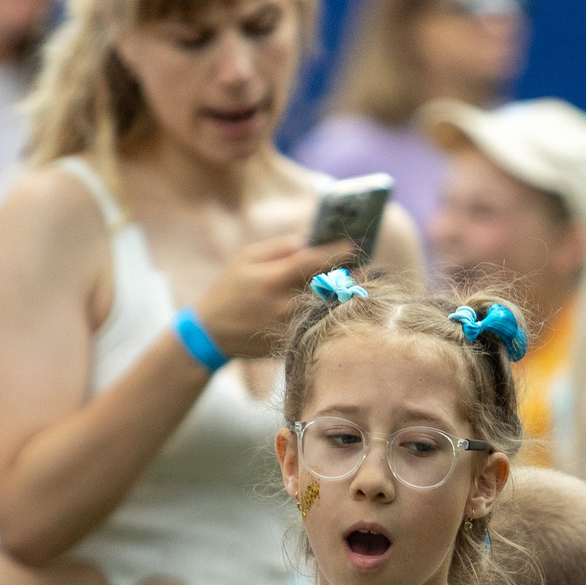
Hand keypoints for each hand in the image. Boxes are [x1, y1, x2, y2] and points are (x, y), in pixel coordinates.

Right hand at [188, 235, 359, 358]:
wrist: (210, 333)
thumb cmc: (229, 289)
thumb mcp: (246, 258)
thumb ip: (280, 248)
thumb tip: (312, 241)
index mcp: (271, 278)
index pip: (314, 261)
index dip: (339, 251)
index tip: (358, 243)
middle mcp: (283, 304)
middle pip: (329, 288)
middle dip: (354, 277)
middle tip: (374, 267)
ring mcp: (288, 327)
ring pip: (328, 311)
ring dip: (349, 298)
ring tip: (368, 286)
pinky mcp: (289, 343)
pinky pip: (317, 328)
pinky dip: (334, 317)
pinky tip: (348, 307)